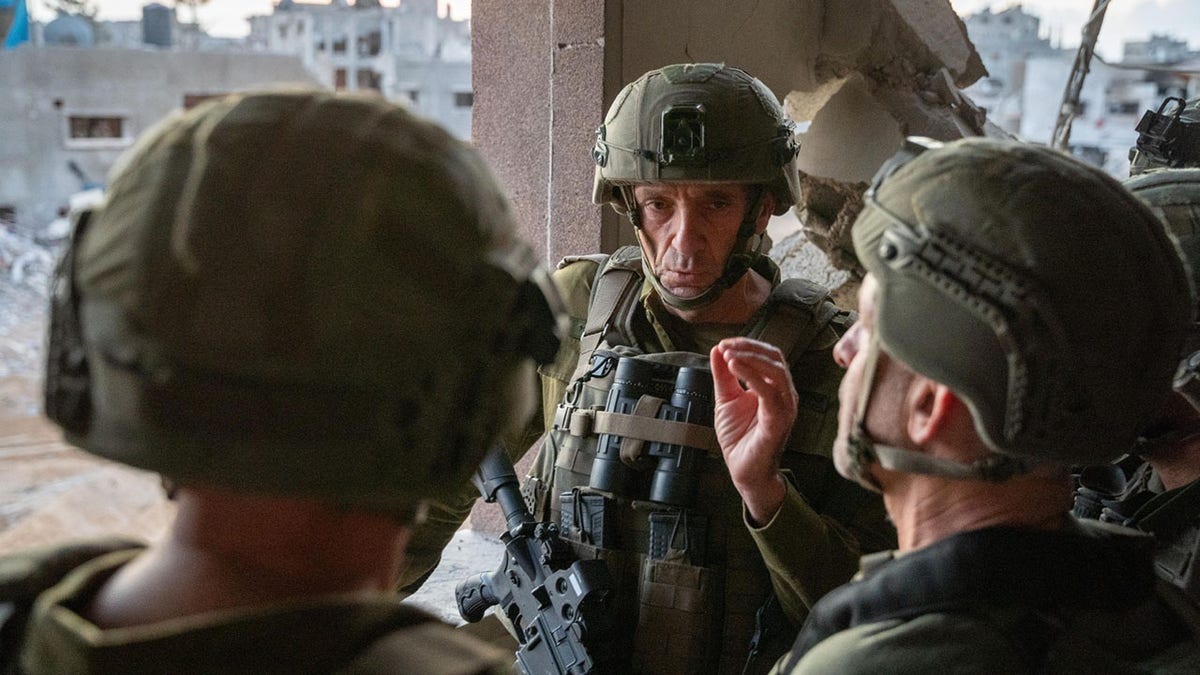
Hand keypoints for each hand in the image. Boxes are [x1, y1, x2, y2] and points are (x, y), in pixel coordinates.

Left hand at [710, 337, 796, 524]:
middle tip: (726, 346)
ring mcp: (785, 407)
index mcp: (774, 387)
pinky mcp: (779, 421)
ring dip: (750, 359)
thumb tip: (718, 350)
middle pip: (775, 358)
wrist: (744, 470)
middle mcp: (784, 394)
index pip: (768, 355)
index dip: (747, 345)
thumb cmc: (740, 438)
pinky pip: (770, 393)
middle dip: (749, 348)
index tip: (724, 343)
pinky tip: (736, 369)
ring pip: (776, 372)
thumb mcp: (726, 399)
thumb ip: (723, 375)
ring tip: (729, 355)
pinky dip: (753, 377)